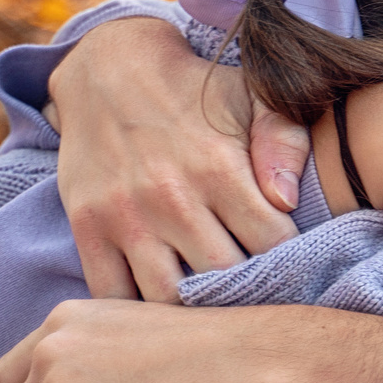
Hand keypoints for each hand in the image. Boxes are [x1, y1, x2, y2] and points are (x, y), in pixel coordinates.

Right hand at [50, 18, 312, 299]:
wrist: (110, 69)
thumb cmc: (197, 91)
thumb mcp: (253, 96)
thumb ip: (284, 141)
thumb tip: (289, 200)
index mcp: (219, 167)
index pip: (272, 245)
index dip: (290, 263)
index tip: (295, 268)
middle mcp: (171, 197)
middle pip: (223, 280)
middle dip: (248, 293)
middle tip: (259, 297)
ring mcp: (125, 216)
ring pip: (168, 299)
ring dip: (194, 310)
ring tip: (213, 307)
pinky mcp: (88, 228)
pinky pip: (111, 296)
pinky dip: (137, 313)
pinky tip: (162, 308)